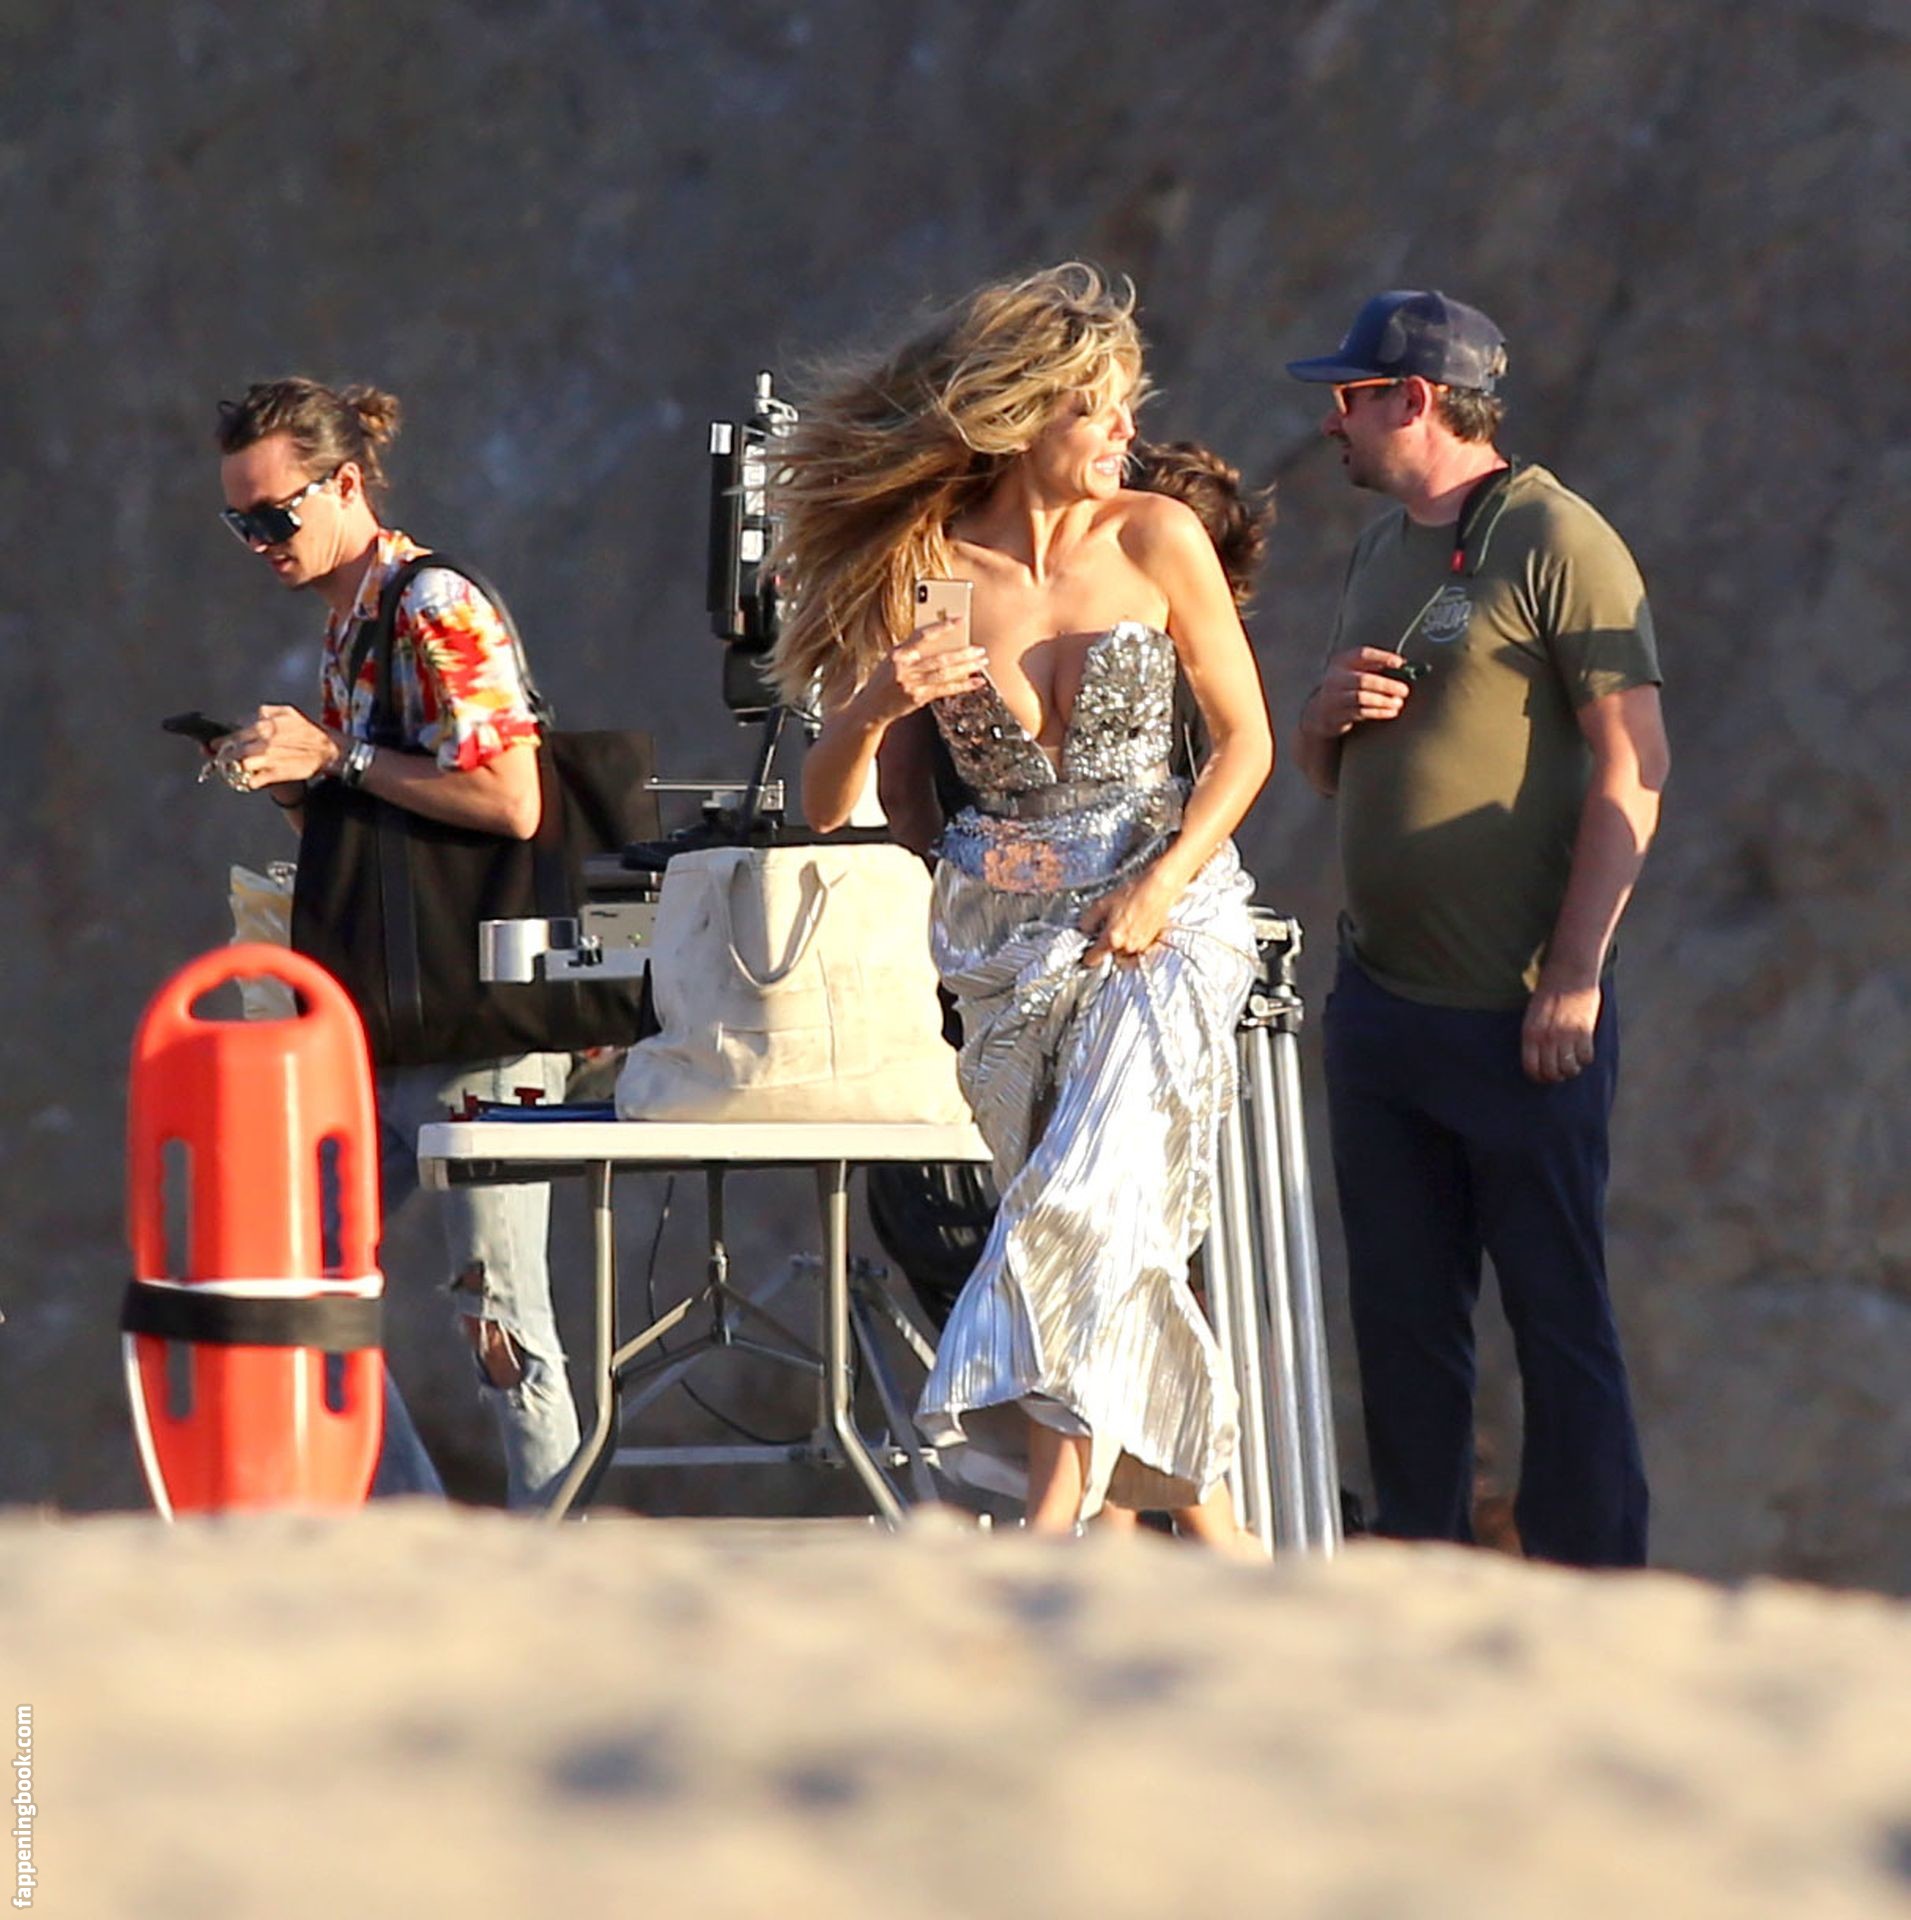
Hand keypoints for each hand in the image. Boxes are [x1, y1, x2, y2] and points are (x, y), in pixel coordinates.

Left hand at [217, 704, 343, 792]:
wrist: (328, 750)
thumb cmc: (308, 730)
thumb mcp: (287, 712)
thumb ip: (264, 712)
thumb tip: (245, 718)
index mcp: (263, 726)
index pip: (234, 735)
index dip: (221, 741)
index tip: (213, 745)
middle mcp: (262, 743)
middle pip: (232, 752)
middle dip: (223, 756)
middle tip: (220, 759)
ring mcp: (268, 760)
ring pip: (240, 767)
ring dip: (234, 769)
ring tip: (234, 769)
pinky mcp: (275, 774)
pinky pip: (253, 781)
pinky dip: (249, 781)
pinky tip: (250, 778)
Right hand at [867, 614, 987, 720]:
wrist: (870, 708)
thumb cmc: (883, 681)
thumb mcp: (891, 660)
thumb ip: (912, 651)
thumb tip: (941, 642)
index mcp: (897, 653)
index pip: (923, 636)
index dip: (942, 626)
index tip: (960, 620)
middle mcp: (904, 668)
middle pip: (939, 658)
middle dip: (963, 653)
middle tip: (980, 649)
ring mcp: (911, 684)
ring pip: (945, 673)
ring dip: (966, 667)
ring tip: (982, 662)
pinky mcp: (918, 698)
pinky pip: (945, 690)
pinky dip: (963, 685)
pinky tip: (976, 682)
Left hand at [1078, 866, 1180, 967]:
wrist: (1159, 888)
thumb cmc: (1134, 893)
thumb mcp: (1102, 903)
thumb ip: (1088, 919)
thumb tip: (1084, 928)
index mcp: (1112, 939)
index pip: (1094, 958)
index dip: (1088, 957)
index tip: (1086, 955)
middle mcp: (1128, 947)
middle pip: (1112, 957)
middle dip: (1108, 949)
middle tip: (1107, 934)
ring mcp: (1142, 946)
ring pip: (1127, 955)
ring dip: (1122, 947)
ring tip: (1123, 931)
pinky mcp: (1154, 941)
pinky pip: (1140, 949)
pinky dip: (1136, 943)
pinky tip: (1136, 929)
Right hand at [1304, 647, 1411, 737]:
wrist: (1320, 712)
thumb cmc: (1347, 688)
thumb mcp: (1354, 672)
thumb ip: (1374, 667)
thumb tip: (1406, 666)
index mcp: (1341, 662)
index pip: (1362, 655)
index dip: (1382, 657)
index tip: (1400, 663)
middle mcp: (1335, 678)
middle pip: (1363, 680)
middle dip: (1387, 685)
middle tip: (1404, 690)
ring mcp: (1334, 697)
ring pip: (1362, 698)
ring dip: (1383, 701)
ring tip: (1399, 703)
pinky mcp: (1337, 715)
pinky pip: (1360, 712)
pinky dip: (1378, 712)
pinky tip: (1391, 712)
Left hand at [1522, 979, 1600, 1083]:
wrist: (1568, 971)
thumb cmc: (1549, 992)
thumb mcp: (1533, 1015)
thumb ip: (1535, 1037)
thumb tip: (1540, 1059)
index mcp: (1530, 1033)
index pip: (1532, 1069)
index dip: (1540, 1077)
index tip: (1546, 1076)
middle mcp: (1546, 1037)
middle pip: (1551, 1073)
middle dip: (1557, 1076)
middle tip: (1561, 1070)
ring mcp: (1565, 1035)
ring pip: (1569, 1069)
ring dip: (1572, 1069)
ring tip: (1573, 1062)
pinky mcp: (1583, 1031)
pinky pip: (1586, 1057)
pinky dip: (1586, 1059)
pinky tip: (1584, 1050)